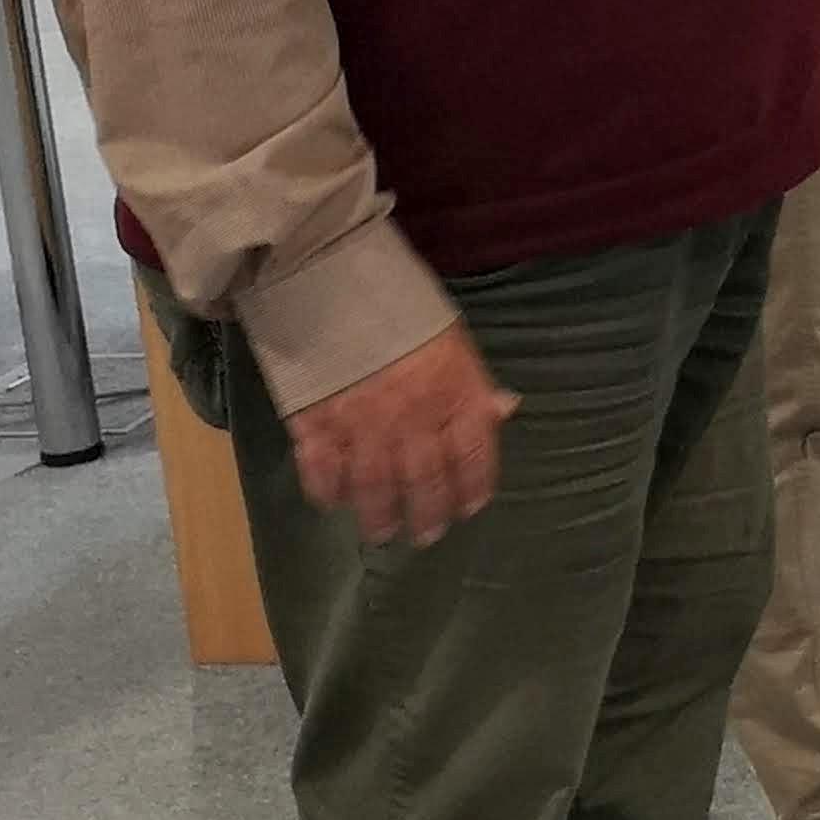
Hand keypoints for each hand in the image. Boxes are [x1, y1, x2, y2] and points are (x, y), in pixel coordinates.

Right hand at [285, 321, 516, 547]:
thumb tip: (504, 411)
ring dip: (379, 515)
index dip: (474, 486)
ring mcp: (364, 427)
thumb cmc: (403, 308)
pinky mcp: (315, 425)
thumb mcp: (455, 341)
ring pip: (375, 488)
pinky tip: (332, 501)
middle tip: (425, 536)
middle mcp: (415, 420)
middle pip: (425, 482)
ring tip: (380, 532)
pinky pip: (322, 471)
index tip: (469, 507)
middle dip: (427, 514)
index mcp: (457, 394)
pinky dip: (327, 492)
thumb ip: (474, 382)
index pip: (475, 455)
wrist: (334, 283)